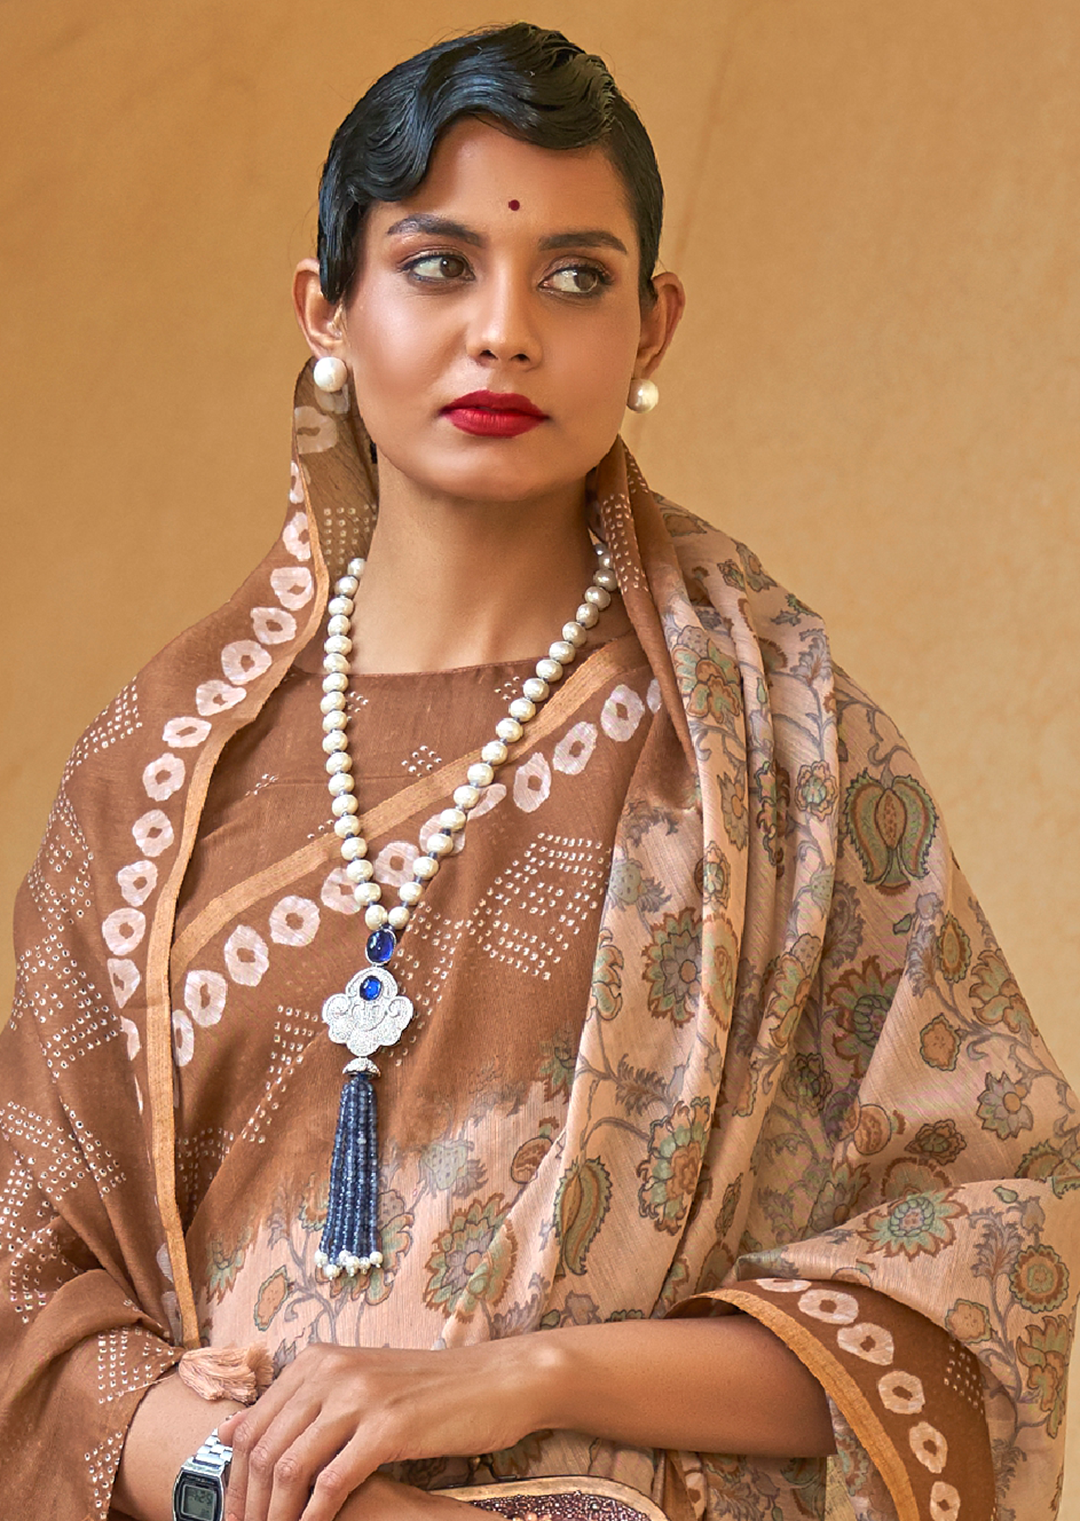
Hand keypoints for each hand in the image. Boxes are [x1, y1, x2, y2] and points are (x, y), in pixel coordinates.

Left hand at [218, 1340, 541, 1520]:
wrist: (495, 1379)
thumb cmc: (427, 1390)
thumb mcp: (357, 1385)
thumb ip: (298, 1405)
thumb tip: (230, 1431)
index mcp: (318, 1359)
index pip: (252, 1425)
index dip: (234, 1480)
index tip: (234, 1516)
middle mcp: (332, 1370)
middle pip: (263, 1449)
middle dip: (248, 1505)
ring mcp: (360, 1395)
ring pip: (289, 1467)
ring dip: (275, 1516)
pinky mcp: (389, 1426)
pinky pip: (332, 1482)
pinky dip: (314, 1517)